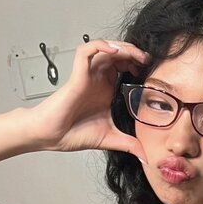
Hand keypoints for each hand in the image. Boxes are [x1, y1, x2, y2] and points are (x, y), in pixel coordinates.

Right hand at [26, 39, 148, 161]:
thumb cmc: (73, 134)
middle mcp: (97, 79)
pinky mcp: (77, 75)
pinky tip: (114, 52)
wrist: (51, 137)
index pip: (124, 67)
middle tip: (147, 60)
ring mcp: (87, 75)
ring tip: (135, 55)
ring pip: (105, 48)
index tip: (151, 72)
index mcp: (106, 89)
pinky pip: (86, 51)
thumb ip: (130, 145)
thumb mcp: (111, 139)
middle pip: (117, 54)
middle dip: (134, 52)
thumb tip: (147, 157)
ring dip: (121, 47)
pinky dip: (100, 46)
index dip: (137, 64)